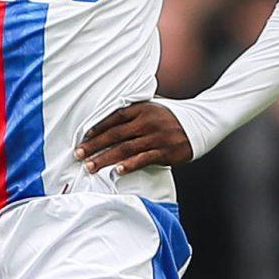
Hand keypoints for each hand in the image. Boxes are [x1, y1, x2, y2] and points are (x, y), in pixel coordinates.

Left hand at [77, 102, 192, 174]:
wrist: (200, 124)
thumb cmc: (171, 117)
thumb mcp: (153, 107)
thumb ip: (134, 112)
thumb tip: (108, 119)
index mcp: (142, 109)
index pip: (114, 117)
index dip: (98, 127)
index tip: (84, 136)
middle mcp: (147, 122)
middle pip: (115, 135)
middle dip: (94, 145)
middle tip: (78, 154)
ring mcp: (156, 137)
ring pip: (125, 149)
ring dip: (105, 159)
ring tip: (90, 166)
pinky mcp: (165, 151)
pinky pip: (144, 159)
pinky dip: (130, 165)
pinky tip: (117, 171)